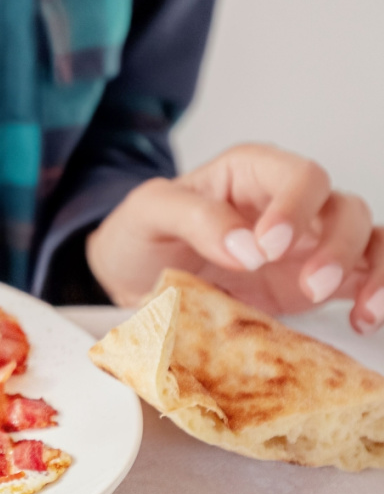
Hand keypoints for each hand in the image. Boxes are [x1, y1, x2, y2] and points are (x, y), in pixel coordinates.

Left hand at [86, 144, 383, 332]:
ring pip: (368, 239)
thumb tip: (247, 246)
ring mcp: (308, 242)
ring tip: (362, 309)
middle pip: (343, 207)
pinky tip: (364, 320)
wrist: (133, 278)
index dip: (296, 207)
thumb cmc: (142, 234)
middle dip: (336, 246)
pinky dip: (377, 293)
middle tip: (309, 286)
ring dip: (375, 270)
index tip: (269, 246)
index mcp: (251, 173)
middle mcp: (288, 202)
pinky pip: (366, 277)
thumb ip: (194, 217)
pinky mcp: (318, 281)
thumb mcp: (148, 213)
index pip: (298, 175)